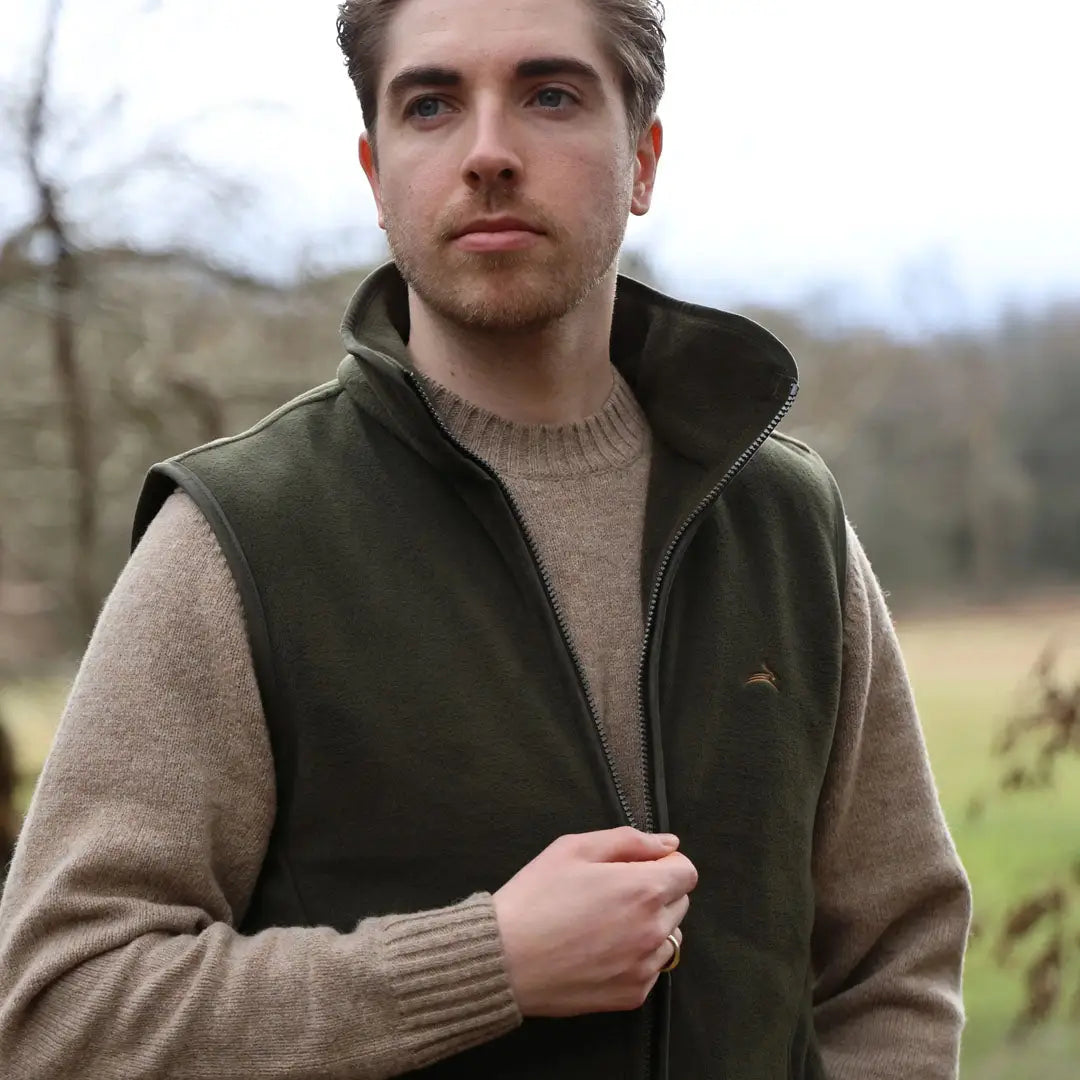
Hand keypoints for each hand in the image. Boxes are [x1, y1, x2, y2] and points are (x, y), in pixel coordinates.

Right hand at [491, 827, 696, 1016]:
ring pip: (670, 937)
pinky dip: (637, 957)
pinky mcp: (632, 995)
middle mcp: (653, 930)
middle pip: (680, 902)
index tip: (635, 866)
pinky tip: (601, 949)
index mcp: (643, 889)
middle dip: (656, 891)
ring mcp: (644, 967)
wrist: (505, 960)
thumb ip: (629, 840)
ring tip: (607, 923)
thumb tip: (668, 844)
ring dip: (651, 926)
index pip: (687, 871)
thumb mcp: (573, 848)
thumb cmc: (535, 897)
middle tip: (612, 892)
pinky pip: (652, 968)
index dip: (663, 863)